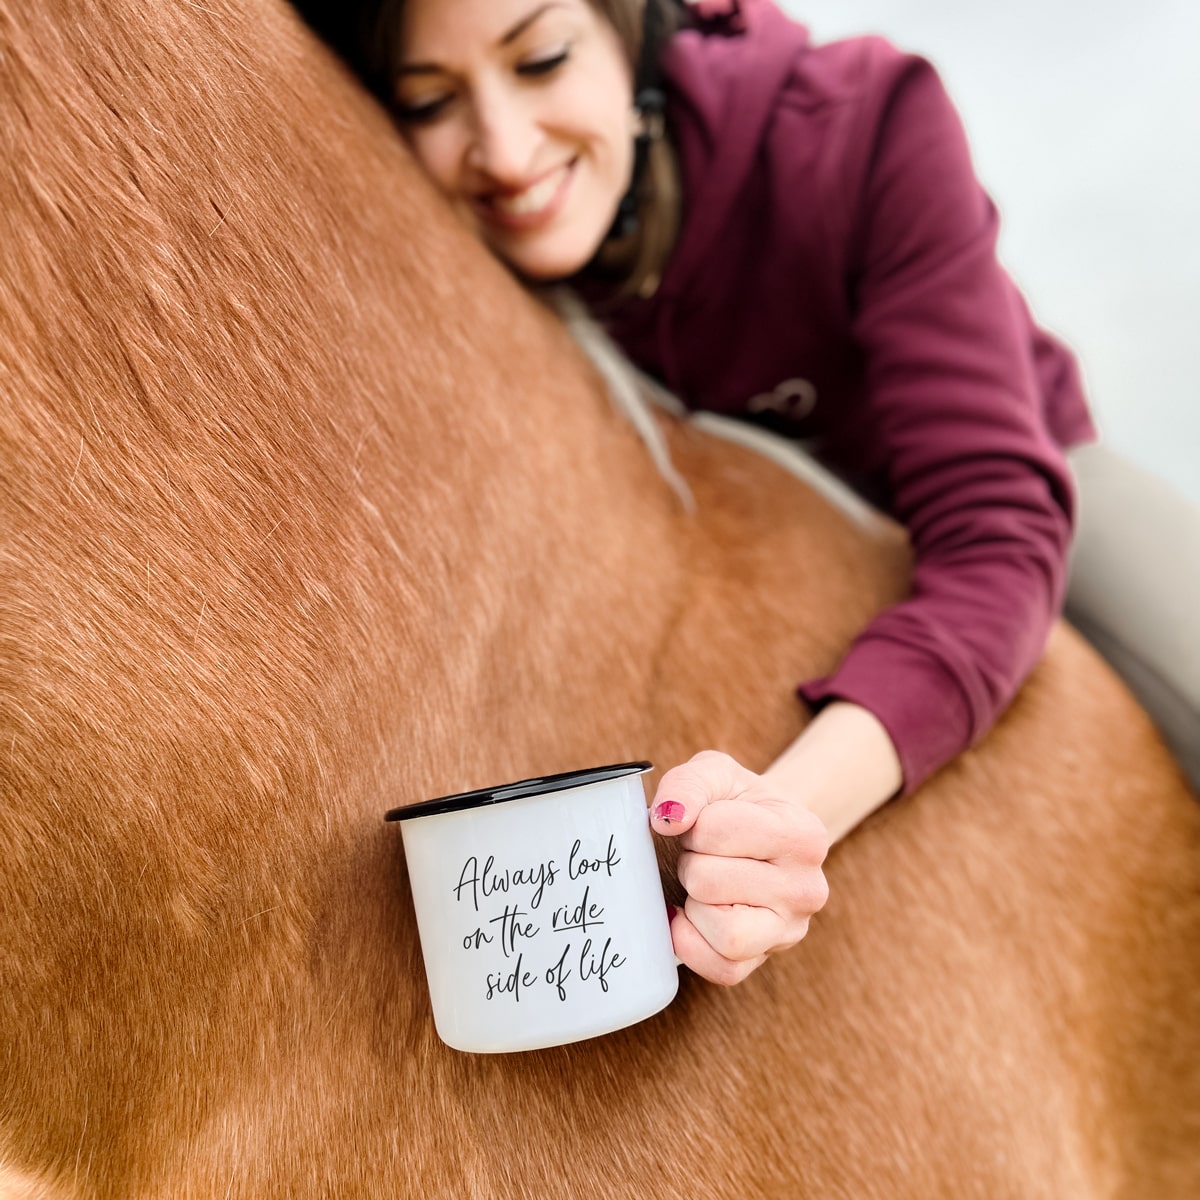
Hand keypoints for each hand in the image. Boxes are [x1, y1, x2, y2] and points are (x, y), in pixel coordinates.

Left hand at [650, 750, 830, 985]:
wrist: (759, 835)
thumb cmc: (733, 804)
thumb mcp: (714, 773)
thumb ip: (688, 784)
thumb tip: (668, 819)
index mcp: (804, 834)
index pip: (715, 829)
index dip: (694, 824)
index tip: (708, 823)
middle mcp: (808, 888)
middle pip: (708, 881)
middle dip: (690, 862)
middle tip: (704, 854)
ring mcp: (790, 931)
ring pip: (723, 932)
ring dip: (694, 903)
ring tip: (705, 884)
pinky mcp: (765, 961)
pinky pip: (721, 968)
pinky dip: (693, 942)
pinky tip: (693, 915)